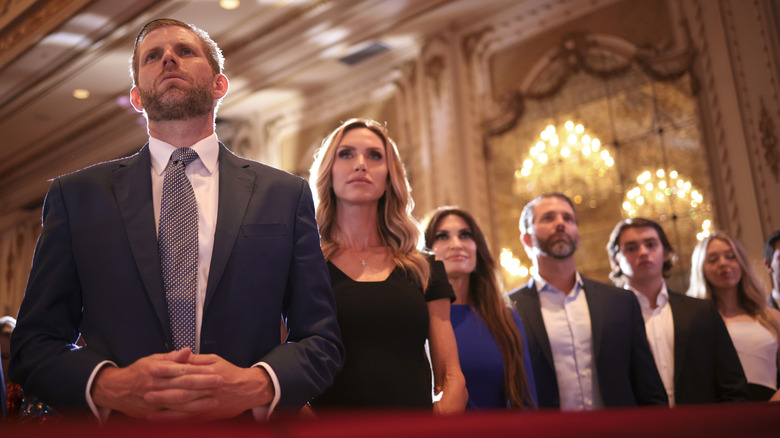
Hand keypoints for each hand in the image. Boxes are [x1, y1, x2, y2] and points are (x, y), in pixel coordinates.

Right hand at [92, 348, 222, 419]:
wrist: (115, 390)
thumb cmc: (138, 372)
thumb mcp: (152, 359)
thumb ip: (172, 357)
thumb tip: (188, 350)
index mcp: (157, 370)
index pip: (182, 371)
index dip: (200, 372)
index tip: (216, 372)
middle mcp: (155, 386)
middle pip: (183, 387)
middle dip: (203, 386)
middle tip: (220, 383)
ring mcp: (154, 402)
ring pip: (179, 403)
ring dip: (198, 403)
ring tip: (214, 401)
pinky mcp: (152, 413)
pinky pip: (171, 415)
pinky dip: (185, 415)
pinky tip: (198, 414)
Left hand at [145, 354, 274, 420]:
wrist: (248, 390)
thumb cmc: (230, 373)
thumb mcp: (215, 360)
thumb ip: (197, 360)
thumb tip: (182, 355)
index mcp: (207, 372)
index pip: (184, 370)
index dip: (168, 369)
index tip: (152, 368)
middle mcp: (206, 387)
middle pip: (181, 388)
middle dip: (162, 389)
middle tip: (144, 389)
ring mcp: (206, 402)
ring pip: (183, 404)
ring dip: (164, 405)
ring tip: (147, 404)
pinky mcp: (206, 414)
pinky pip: (187, 417)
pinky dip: (172, 418)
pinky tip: (159, 418)